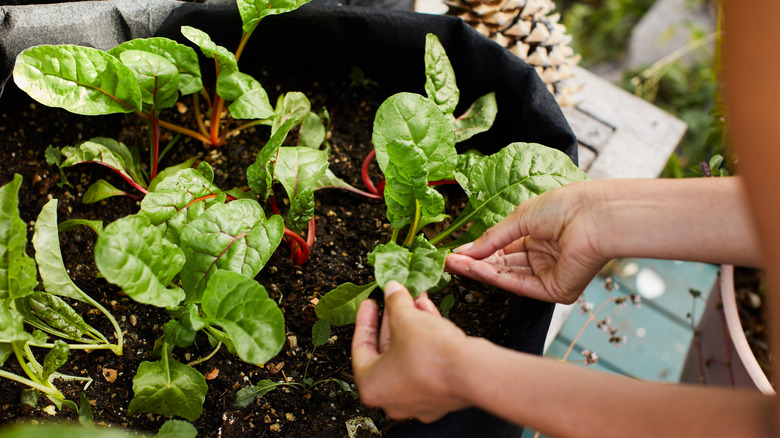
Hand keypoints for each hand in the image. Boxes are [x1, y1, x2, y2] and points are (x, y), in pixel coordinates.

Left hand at [351, 281, 470, 421]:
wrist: (472, 374)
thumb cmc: (430, 353)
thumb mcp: (405, 318)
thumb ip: (394, 302)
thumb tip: (392, 290)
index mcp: (372, 386)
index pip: (361, 348)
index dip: (365, 320)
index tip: (369, 303)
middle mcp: (391, 398)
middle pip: (387, 350)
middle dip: (394, 320)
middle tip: (394, 299)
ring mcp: (417, 399)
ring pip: (409, 355)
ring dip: (412, 325)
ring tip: (416, 300)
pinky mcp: (440, 395)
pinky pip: (426, 363)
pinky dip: (426, 340)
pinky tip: (430, 314)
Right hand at [446, 182, 608, 303]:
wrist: (595, 215)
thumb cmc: (566, 206)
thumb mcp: (520, 218)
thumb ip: (492, 238)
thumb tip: (467, 251)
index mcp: (540, 237)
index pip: (504, 249)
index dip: (479, 251)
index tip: (456, 252)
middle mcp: (545, 258)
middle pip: (503, 265)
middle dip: (475, 263)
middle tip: (449, 262)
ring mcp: (550, 275)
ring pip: (508, 276)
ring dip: (480, 271)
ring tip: (454, 264)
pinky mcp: (556, 291)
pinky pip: (520, 285)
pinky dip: (495, 278)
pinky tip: (474, 269)